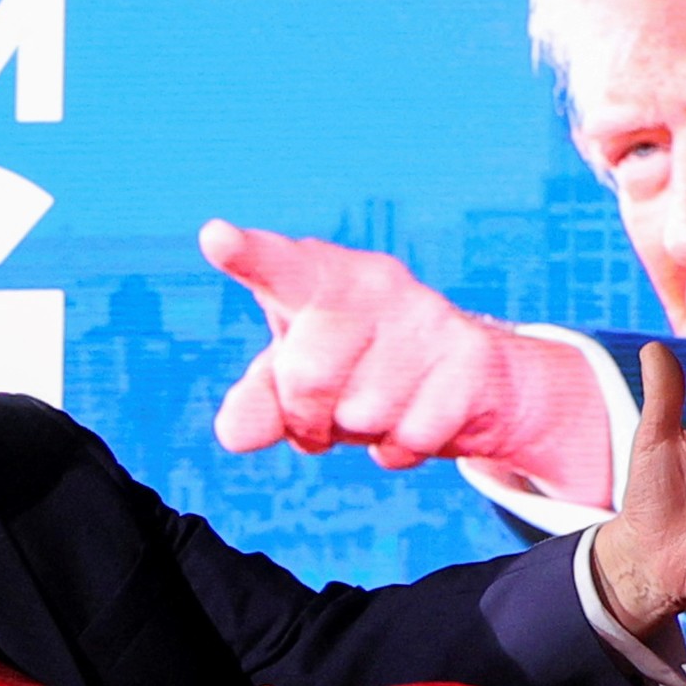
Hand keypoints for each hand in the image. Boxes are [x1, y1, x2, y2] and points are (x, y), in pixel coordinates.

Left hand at [199, 219, 612, 503]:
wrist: (468, 381)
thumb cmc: (361, 369)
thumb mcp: (297, 382)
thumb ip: (259, 403)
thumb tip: (234, 433)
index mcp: (320, 276)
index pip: (279, 266)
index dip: (249, 255)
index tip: (216, 238)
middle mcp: (375, 284)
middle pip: (307, 376)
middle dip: (308, 417)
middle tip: (330, 412)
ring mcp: (426, 317)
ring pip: (362, 415)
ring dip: (363, 433)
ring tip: (384, 403)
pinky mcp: (469, 359)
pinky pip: (410, 437)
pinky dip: (402, 448)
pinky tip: (418, 417)